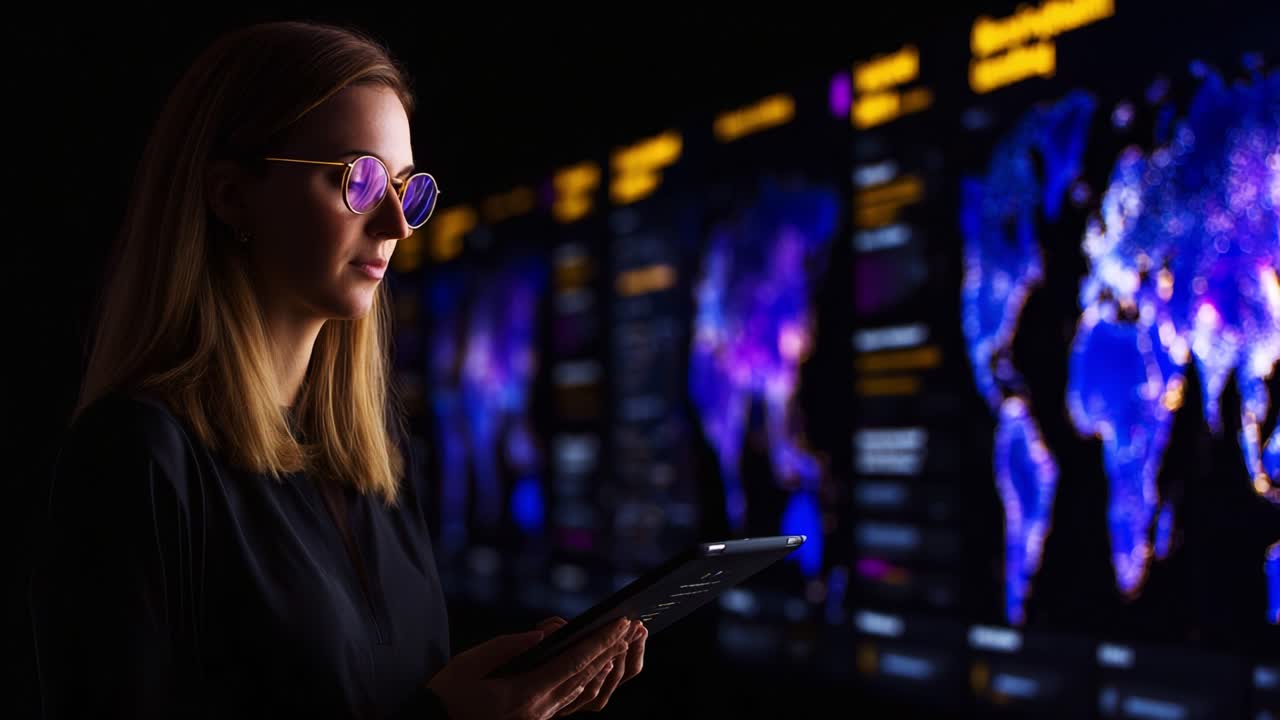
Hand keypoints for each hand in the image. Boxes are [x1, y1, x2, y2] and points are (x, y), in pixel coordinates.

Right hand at [426, 617, 635, 719]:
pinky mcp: (535, 719)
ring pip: (582, 690)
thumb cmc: (448, 695)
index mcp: (525, 695)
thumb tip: (547, 632)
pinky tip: (598, 666)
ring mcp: (539, 718)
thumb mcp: (472, 662)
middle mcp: (539, 711)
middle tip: (633, 627)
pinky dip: (589, 680)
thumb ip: (511, 645)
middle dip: (612, 649)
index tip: (620, 623)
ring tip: (623, 641)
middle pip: (585, 676)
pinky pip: (570, 700)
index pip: (573, 663)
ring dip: (606, 664)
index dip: (600, 642)